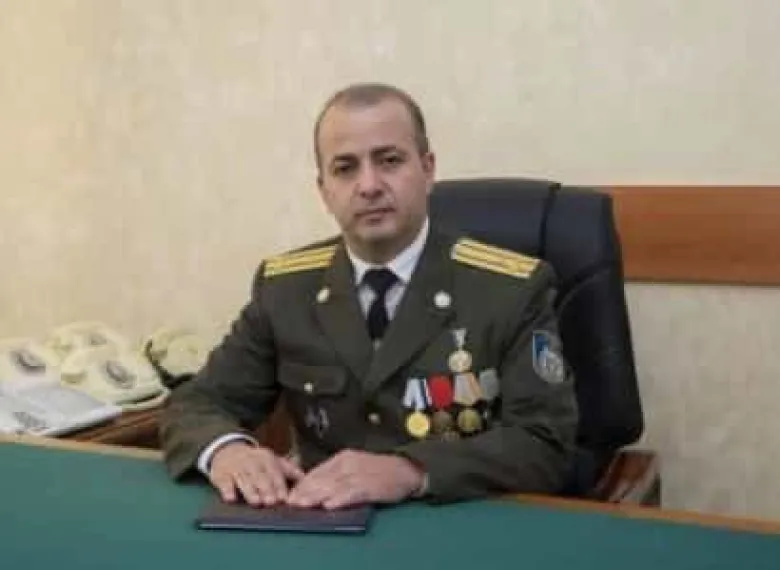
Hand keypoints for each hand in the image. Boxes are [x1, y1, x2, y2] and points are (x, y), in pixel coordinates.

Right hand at [208, 441, 303, 506]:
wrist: (227, 450)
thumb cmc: (255, 461)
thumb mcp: (273, 461)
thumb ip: (290, 471)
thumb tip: (308, 481)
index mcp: (267, 459)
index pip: (275, 473)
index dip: (279, 486)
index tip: (284, 498)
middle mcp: (252, 462)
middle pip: (260, 477)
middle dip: (266, 489)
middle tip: (272, 502)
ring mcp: (236, 468)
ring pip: (244, 480)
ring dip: (250, 491)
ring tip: (256, 502)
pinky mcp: (221, 474)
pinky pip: (224, 482)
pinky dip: (227, 490)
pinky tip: (231, 498)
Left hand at [286, 450, 424, 509]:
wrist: (407, 469)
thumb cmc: (380, 471)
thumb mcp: (356, 467)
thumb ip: (337, 475)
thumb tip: (315, 488)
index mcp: (344, 458)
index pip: (318, 471)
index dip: (303, 484)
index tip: (290, 494)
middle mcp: (349, 463)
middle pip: (323, 478)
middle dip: (305, 491)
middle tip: (290, 502)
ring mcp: (360, 473)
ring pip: (334, 486)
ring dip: (317, 496)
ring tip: (303, 505)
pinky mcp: (371, 485)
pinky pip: (353, 492)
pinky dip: (340, 499)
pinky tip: (330, 505)